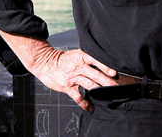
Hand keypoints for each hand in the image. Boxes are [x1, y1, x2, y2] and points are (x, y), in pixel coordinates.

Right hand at [0, 29, 116, 111]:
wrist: (46, 63)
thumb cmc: (64, 60)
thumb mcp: (77, 54)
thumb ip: (89, 58)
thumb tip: (104, 62)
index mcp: (82, 57)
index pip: (96, 61)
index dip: (106, 67)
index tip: (114, 72)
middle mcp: (79, 67)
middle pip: (95, 74)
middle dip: (107, 81)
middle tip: (116, 86)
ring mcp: (73, 77)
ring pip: (89, 84)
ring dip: (99, 90)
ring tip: (107, 95)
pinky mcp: (68, 87)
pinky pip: (78, 96)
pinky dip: (85, 103)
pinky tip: (91, 108)